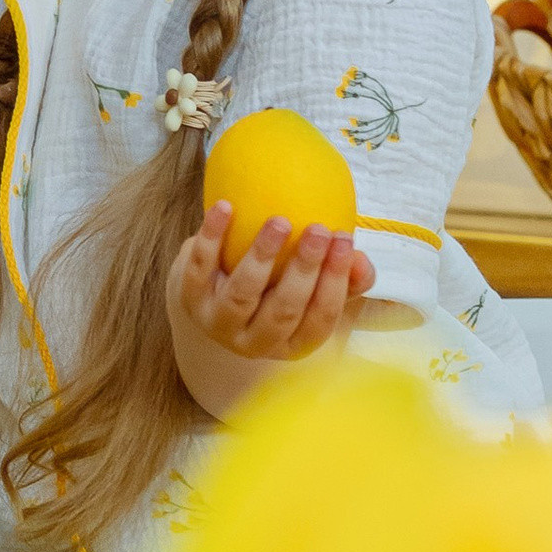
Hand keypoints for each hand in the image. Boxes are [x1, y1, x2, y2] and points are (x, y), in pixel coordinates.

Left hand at [172, 202, 374, 362]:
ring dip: (262, 256)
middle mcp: (255, 343)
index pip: (320, 321)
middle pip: (283, 311)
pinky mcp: (189, 299)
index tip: (346, 241)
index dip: (336, 283)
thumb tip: (361, 261)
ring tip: (280, 221)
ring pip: (242, 294)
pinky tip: (225, 206)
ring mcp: (218, 323)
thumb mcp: (312, 291)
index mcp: (292, 344)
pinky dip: (211, 236)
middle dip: (304, 270)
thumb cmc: (277, 288)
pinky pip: (198, 267)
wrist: (214, 294)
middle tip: (319, 230)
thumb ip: (343, 278)